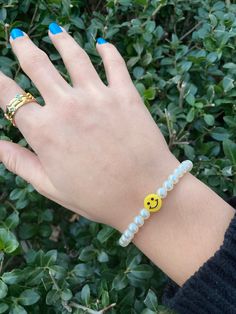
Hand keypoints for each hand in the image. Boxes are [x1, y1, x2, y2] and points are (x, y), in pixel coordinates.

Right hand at [0, 24, 177, 230]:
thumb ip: (20, 163)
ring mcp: (97, 96)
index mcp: (44, 131)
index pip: (11, 97)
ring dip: (62, 40)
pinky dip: (107, 50)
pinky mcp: (125, 94)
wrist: (146, 195)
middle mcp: (67, 106)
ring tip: (55, 31)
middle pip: (38, 66)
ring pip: (74, 56)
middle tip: (18, 36)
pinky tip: (102, 44)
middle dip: (24, 47)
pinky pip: (114, 63)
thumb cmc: (97, 197)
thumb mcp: (50, 186)